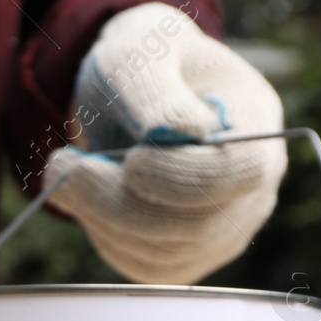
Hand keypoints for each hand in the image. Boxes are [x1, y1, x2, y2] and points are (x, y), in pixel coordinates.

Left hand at [45, 3, 286, 284]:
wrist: (131, 93)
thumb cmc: (140, 65)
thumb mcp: (138, 54)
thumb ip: (155, 89)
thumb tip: (184, 132)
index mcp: (258, 124)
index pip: (240, 171)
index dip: (183, 177)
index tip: (130, 160)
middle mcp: (253, 186)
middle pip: (197, 225)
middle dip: (118, 201)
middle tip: (62, 164)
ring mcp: (224, 228)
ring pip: (164, 253)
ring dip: (101, 217)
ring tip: (67, 170)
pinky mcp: (187, 255)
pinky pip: (145, 267)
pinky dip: (105, 237)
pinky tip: (87, 199)